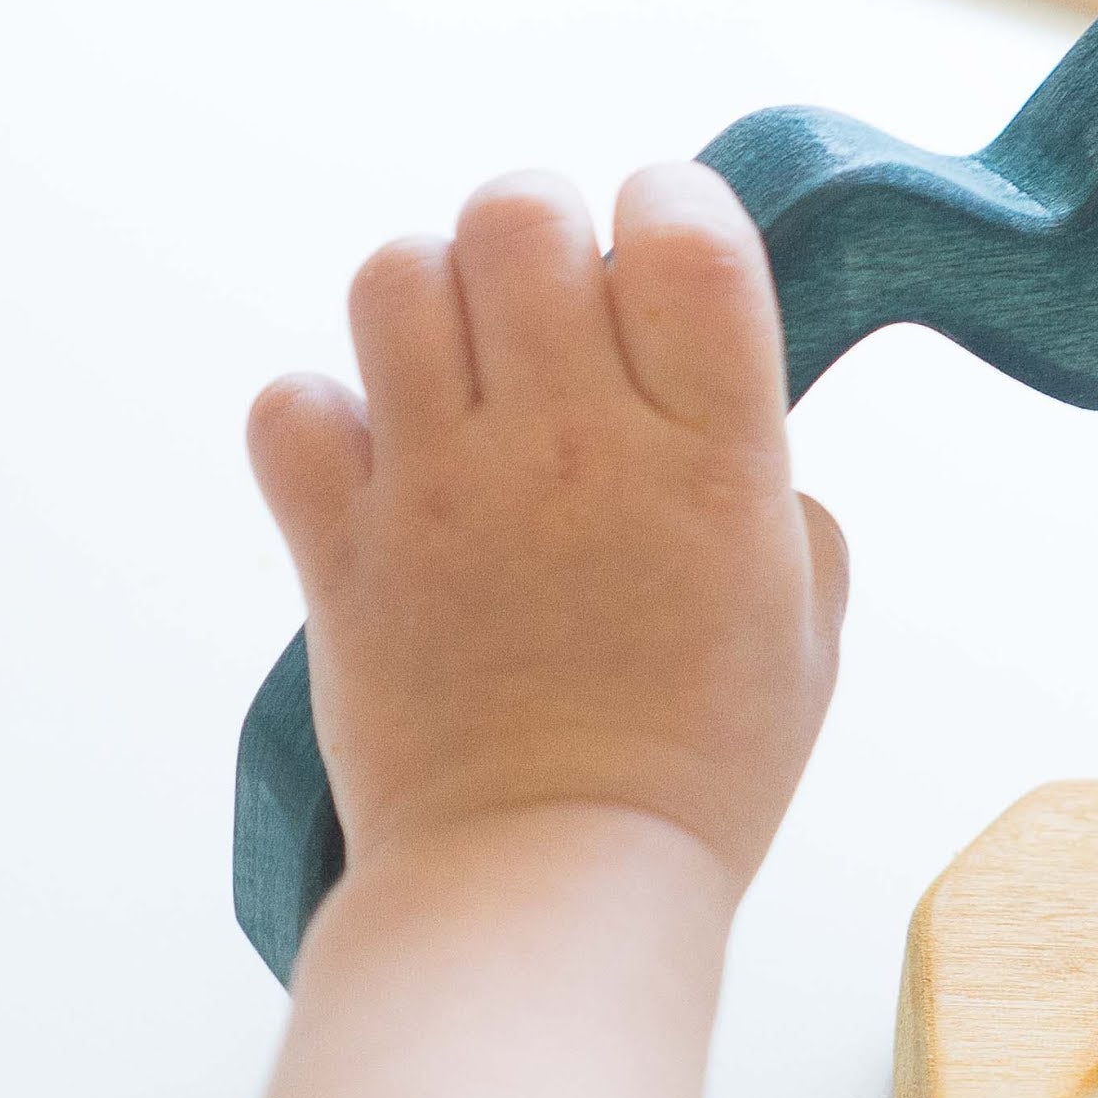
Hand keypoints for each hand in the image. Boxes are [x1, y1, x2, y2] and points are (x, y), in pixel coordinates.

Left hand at [248, 161, 847, 896]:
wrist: (553, 887)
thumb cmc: (701, 765)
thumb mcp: (807, 619)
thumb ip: (775, 487)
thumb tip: (719, 418)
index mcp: (712, 458)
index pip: (684, 229)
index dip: (671, 209)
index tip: (665, 267)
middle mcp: (574, 447)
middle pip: (517, 215)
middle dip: (537, 238)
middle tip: (551, 321)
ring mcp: (443, 490)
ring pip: (394, 276)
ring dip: (428, 302)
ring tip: (459, 379)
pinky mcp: (342, 547)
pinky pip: (290, 406)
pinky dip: (321, 420)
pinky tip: (375, 467)